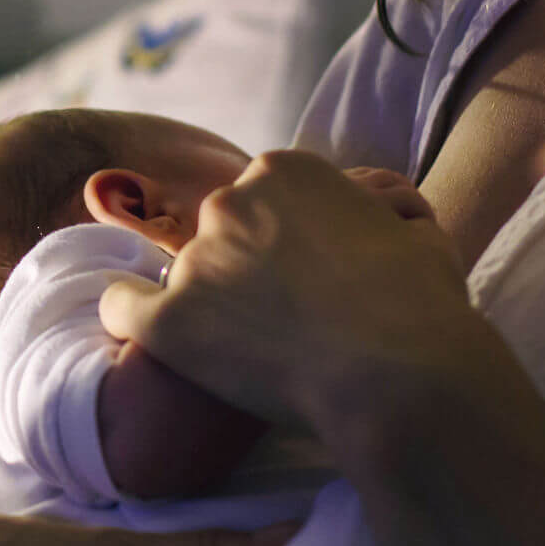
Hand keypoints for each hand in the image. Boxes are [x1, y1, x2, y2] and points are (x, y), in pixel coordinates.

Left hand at [99, 150, 476, 435]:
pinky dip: (132, 319)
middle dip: (246, 269)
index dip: (285, 244)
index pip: (262, 202)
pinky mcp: (169, 320)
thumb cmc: (422, 305)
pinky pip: (122, 308)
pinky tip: (154, 337)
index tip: (307, 280)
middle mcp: (230, 201)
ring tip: (257, 351)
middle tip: (285, 319)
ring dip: (210, 305)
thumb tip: (372, 199)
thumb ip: (379, 205)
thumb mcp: (416, 228)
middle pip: (222, 233)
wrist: (400, 376)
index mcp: (285, 169)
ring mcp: (195, 260)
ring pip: (184, 276)